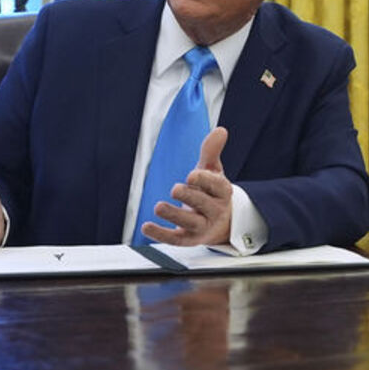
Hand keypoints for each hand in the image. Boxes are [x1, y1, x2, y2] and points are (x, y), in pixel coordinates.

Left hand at [142, 126, 231, 245]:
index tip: (191, 175)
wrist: (219, 222)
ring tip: (158, 207)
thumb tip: (220, 130)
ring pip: (190, 223)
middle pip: (204, 205)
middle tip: (175, 189)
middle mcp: (215, 211)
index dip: (204, 181)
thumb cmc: (211, 192)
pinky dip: (161, 235)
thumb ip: (211, 151)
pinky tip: (146, 227)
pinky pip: (176, 239)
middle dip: (190, 197)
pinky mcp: (189, 238)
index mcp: (223, 192)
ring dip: (174, 216)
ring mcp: (203, 226)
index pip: (217, 186)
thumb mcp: (212, 170)